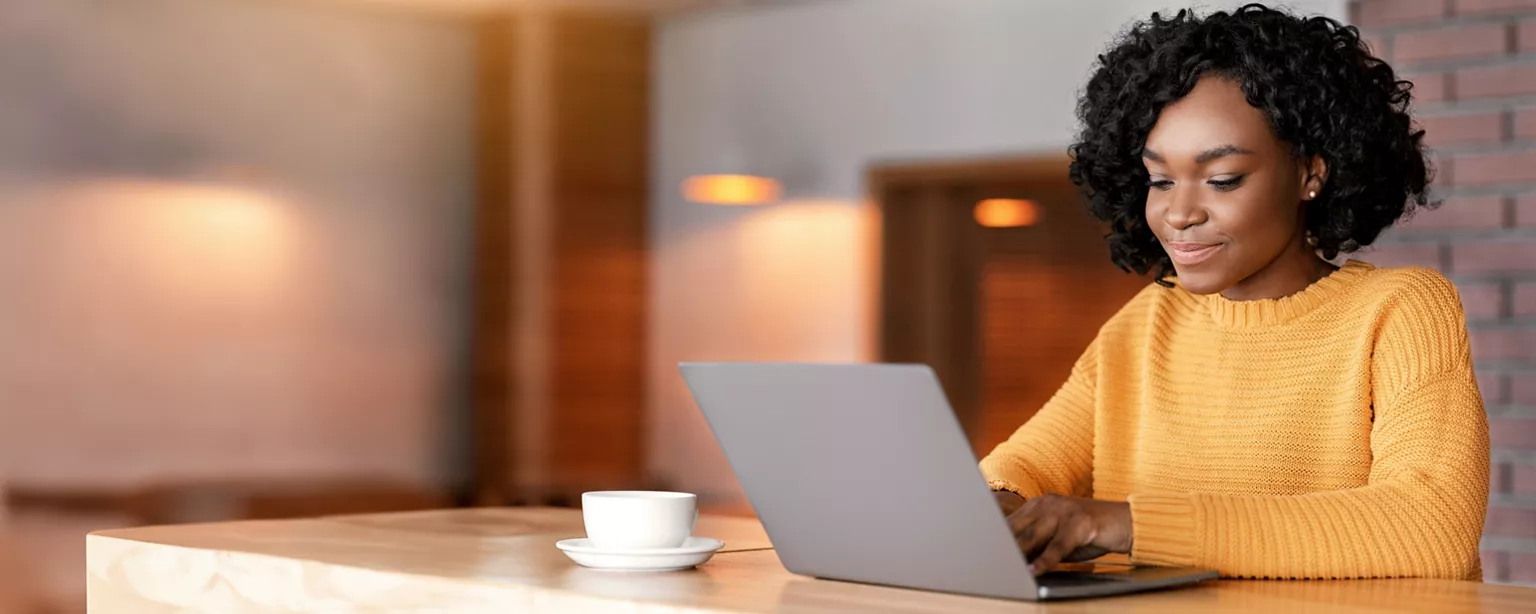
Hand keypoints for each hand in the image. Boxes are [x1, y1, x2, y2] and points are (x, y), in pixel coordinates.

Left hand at [996, 493, 1132, 574]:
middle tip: (984, 562)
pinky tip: (1034, 570)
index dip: (995, 538)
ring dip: (1018, 555)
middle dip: (1002, 547)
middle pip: (1018, 528)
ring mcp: (1063, 510)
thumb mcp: (1058, 538)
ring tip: (1003, 568)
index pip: (1011, 522)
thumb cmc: (1089, 532)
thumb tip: (1013, 561)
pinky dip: (1045, 560)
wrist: (1125, 522)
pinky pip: (1058, 545)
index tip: (978, 550)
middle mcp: (1048, 503)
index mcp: (1039, 503)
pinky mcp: (1080, 522)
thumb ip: (1037, 545)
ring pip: (1034, 536)